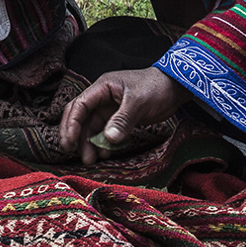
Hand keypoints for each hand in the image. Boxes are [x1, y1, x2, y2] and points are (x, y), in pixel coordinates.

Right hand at [58, 68, 182, 163]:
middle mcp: (102, 97)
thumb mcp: (138, 102)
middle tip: (74, 153)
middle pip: (81, 116)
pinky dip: (103, 143)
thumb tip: (108, 139)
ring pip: (92, 126)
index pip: (80, 105)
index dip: (72, 123)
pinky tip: (106, 153)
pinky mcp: (119, 118)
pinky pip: (105, 132)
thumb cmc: (156, 87)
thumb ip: (122, 120)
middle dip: (76, 135)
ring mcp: (110, 108)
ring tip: (92, 159)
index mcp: (102, 87)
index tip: (70, 142)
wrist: (175, 87)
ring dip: (90, 142)